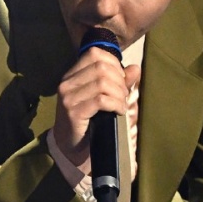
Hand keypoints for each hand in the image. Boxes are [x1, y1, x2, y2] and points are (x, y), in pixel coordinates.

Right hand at [51, 47, 139, 173]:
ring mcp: (68, 98)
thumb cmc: (89, 121)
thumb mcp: (104, 98)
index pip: (95, 53)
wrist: (71, 148)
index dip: (114, 63)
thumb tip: (135, 68)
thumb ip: (119, 82)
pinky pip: (101, 100)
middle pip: (102, 67)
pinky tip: (119, 112)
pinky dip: (116, 104)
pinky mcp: (73, 112)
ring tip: (121, 105)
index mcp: (72, 75)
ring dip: (119, 94)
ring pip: (103, 83)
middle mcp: (67, 83)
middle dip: (119, 81)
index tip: (120, 80)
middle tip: (123, 96)